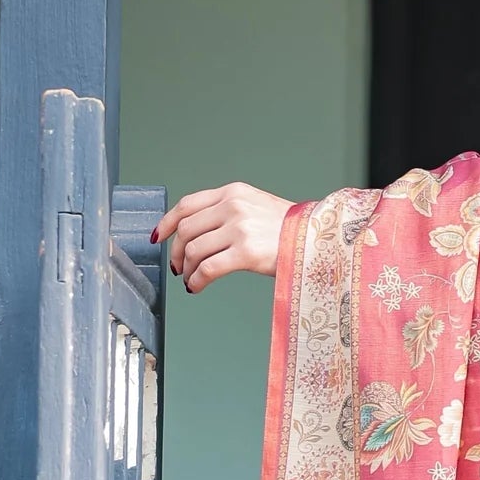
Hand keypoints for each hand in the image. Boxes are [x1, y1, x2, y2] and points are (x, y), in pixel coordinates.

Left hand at [152, 181, 289, 291]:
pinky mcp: (246, 253)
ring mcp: (240, 229)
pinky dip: (196, 281)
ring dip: (186, 269)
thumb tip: (198, 233)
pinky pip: (207, 269)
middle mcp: (234, 206)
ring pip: (193, 250)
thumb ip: (229, 211)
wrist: (320, 240)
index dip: (167, 222)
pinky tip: (197, 287)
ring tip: (190, 279)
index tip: (159, 237)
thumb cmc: (292, 230)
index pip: (187, 204)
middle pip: (186, 230)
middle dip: (175, 252)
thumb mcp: (258, 207)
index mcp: (234, 193)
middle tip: (178, 267)